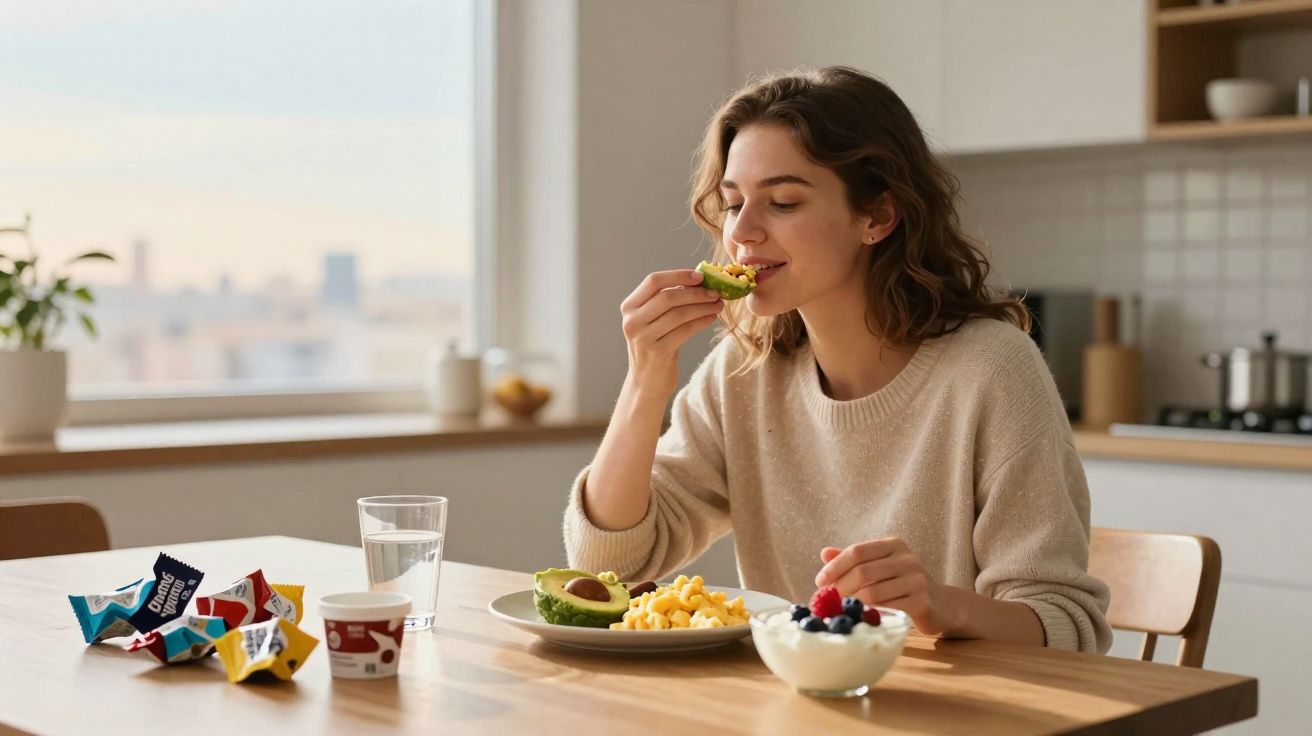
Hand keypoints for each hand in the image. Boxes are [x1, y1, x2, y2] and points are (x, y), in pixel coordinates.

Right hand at [620, 269, 723, 397]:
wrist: (647, 382)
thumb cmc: (655, 345)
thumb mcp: (652, 321)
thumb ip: (666, 301)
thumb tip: (698, 280)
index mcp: (629, 307)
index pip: (653, 281)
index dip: (678, 275)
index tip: (700, 275)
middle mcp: (632, 321)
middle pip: (667, 297)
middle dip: (695, 293)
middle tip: (716, 292)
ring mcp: (643, 338)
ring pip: (678, 314)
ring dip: (702, 307)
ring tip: (718, 304)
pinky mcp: (658, 352)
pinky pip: (685, 331)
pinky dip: (701, 321)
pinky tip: (712, 318)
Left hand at [815, 538, 959, 636]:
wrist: (942, 605)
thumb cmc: (904, 585)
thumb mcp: (881, 567)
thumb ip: (855, 560)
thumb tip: (824, 553)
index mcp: (894, 545)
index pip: (857, 551)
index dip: (835, 566)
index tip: (820, 582)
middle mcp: (907, 559)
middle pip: (863, 572)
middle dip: (840, 587)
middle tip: (827, 601)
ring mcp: (917, 579)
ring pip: (873, 593)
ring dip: (852, 604)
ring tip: (841, 611)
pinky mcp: (922, 601)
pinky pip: (887, 608)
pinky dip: (870, 614)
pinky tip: (862, 618)